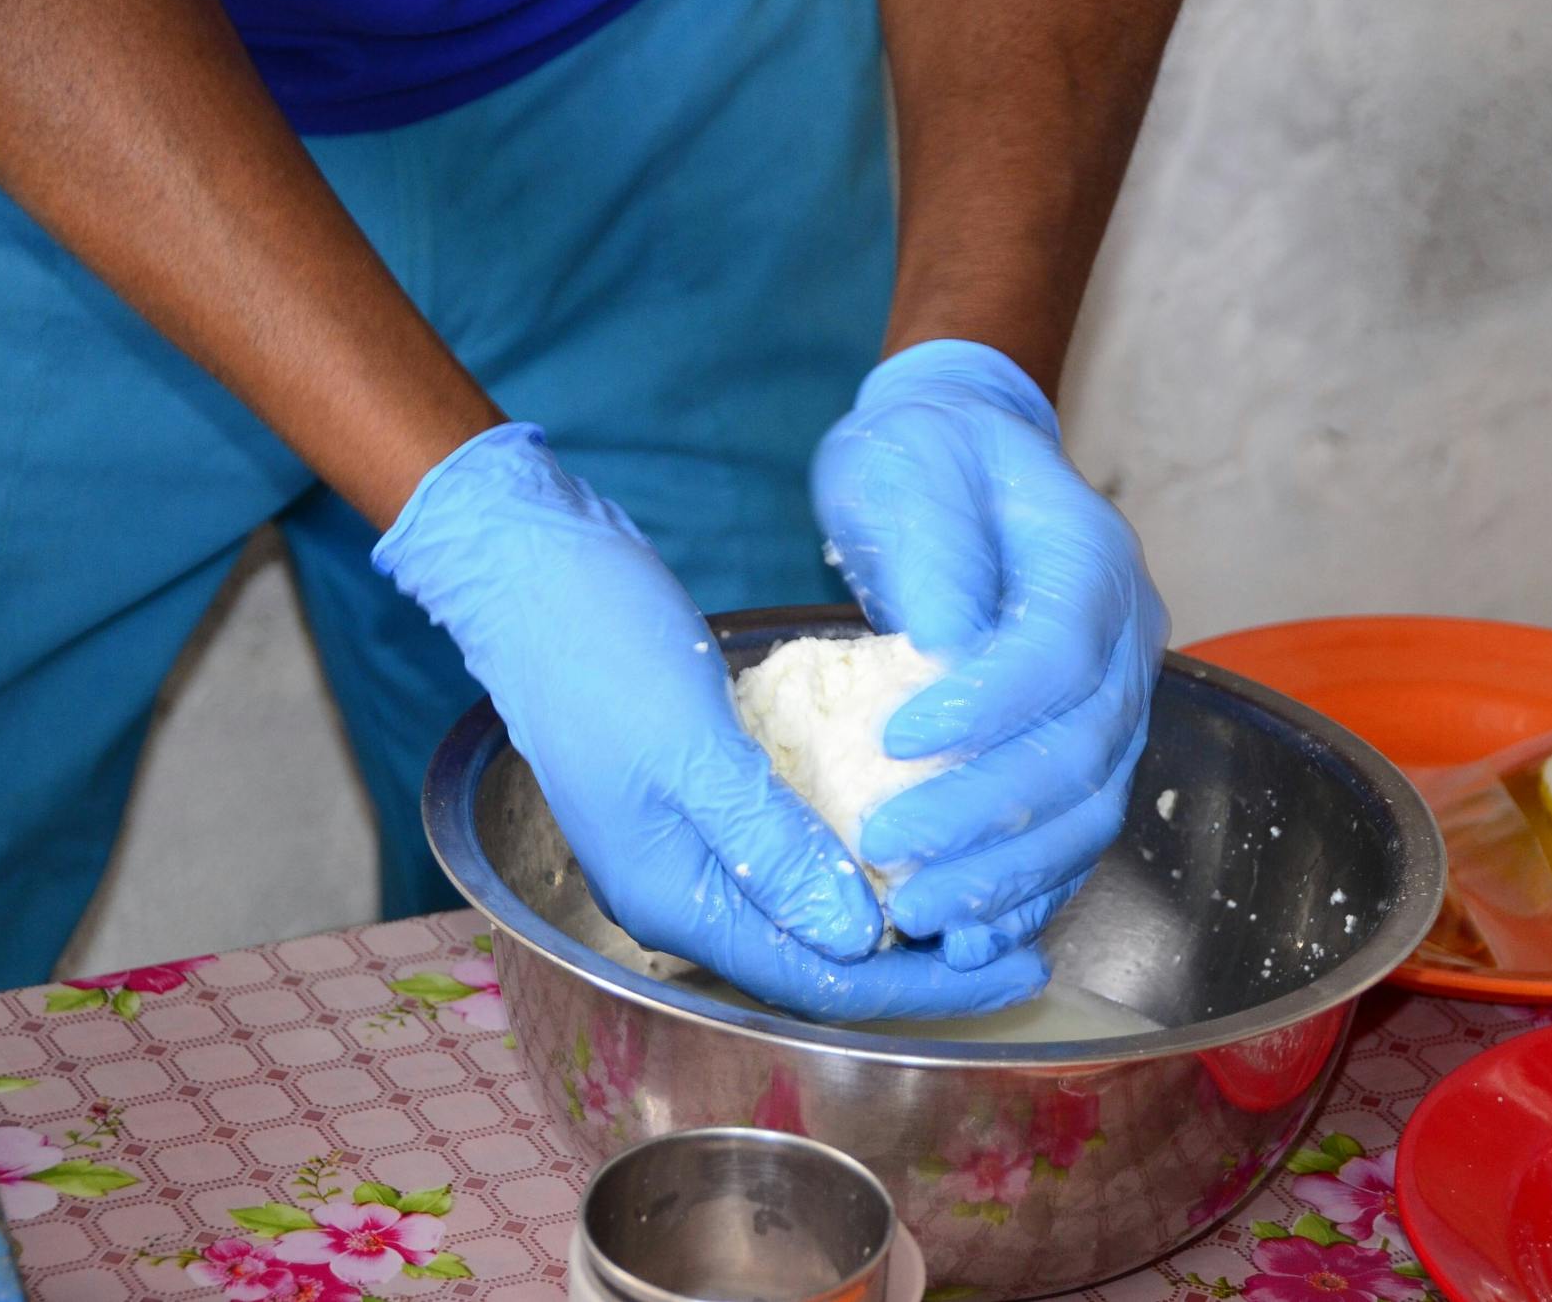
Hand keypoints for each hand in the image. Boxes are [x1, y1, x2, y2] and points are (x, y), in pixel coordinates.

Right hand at [374, 424, 1048, 1019]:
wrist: (527, 569)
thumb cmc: (596, 647)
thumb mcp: (691, 745)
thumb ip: (769, 845)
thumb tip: (856, 935)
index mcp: (673, 896)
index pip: (817, 976)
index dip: (923, 982)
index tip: (1012, 967)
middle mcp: (685, 889)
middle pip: (821, 956)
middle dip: (924, 958)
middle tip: (1024, 945)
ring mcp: (694, 844)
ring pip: (814, 907)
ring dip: (899, 910)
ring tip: (989, 899)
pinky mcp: (709, 795)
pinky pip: (801, 849)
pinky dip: (863, 853)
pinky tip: (920, 833)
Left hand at [813, 340, 1169, 968]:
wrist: (959, 464)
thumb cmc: (927, 461)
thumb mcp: (910, 468)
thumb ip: (932, 552)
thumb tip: (941, 650)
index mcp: (1092, 560)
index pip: (1059, 651)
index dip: (987, 708)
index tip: (894, 742)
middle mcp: (1127, 638)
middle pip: (1082, 746)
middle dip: (985, 813)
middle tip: (889, 851)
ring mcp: (1116, 700)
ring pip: (1089, 808)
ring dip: (1007, 872)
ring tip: (918, 911)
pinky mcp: (1086, 748)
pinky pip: (1074, 833)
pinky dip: (1027, 889)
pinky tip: (970, 934)